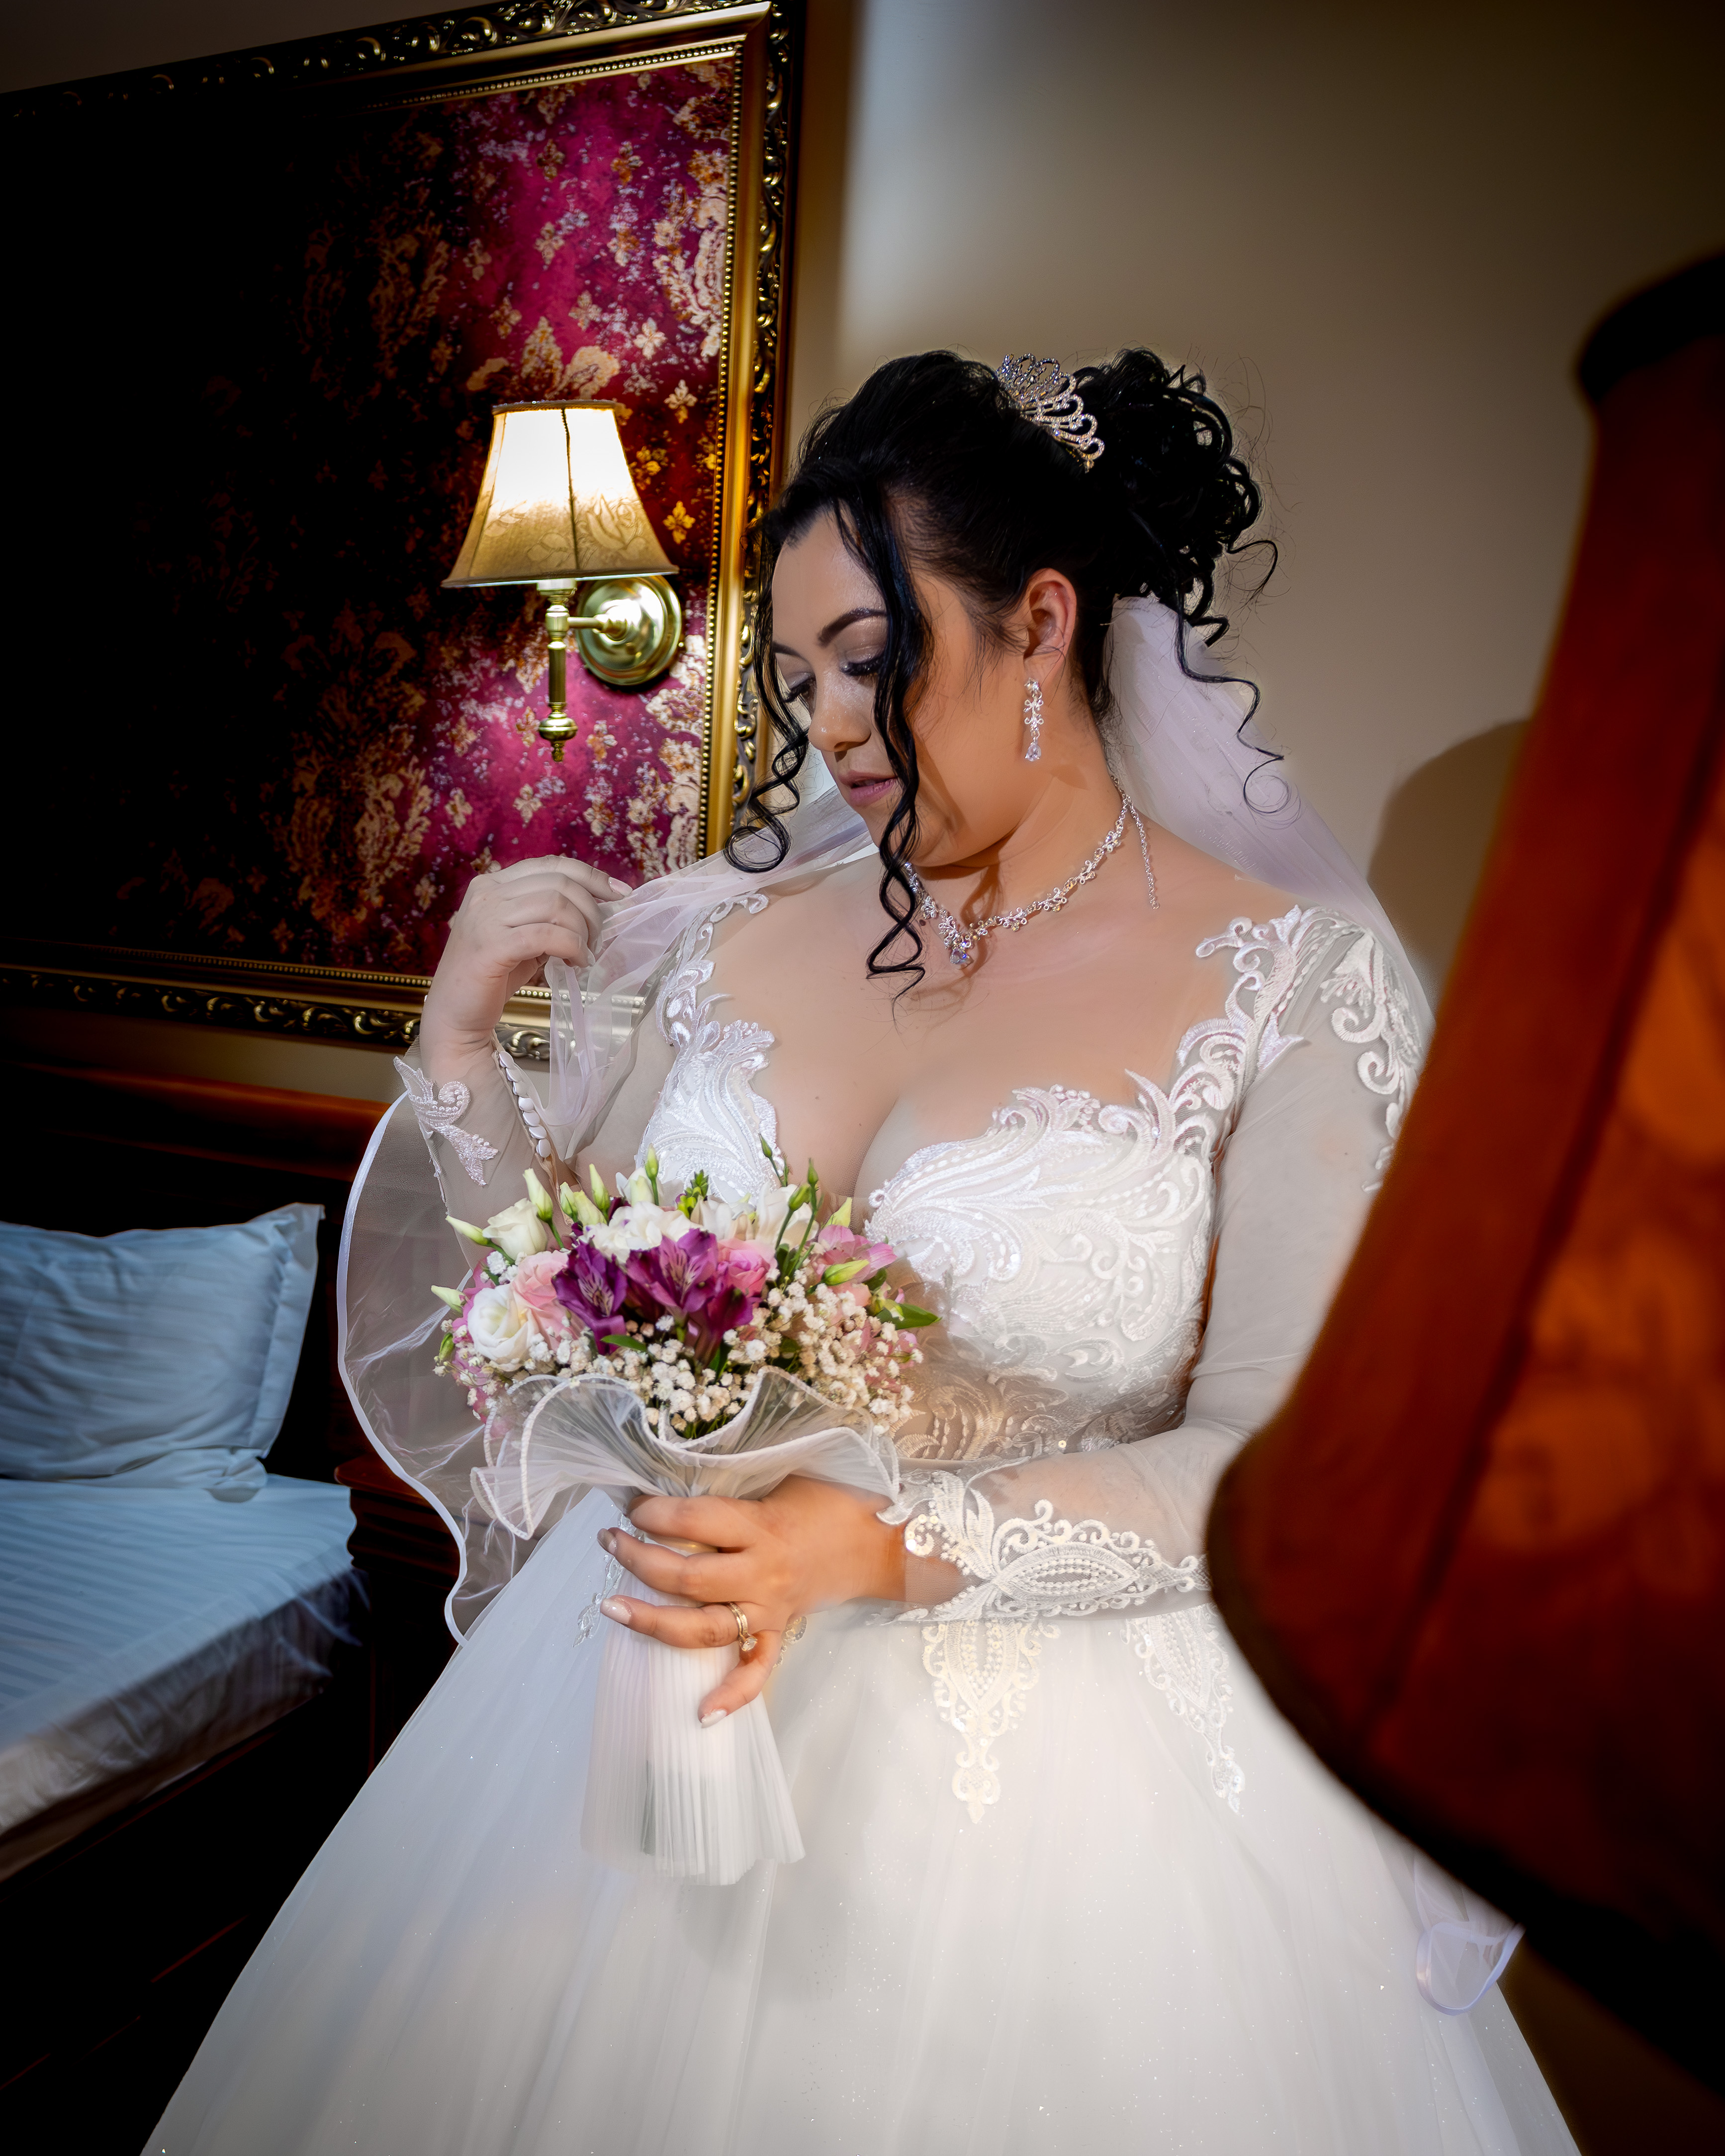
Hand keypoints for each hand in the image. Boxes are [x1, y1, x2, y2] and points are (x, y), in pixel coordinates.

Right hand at [420, 854, 629, 1076]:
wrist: (454, 1016)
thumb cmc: (492, 976)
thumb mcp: (522, 935)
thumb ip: (547, 915)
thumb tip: (599, 906)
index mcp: (493, 883)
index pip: (552, 865)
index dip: (591, 876)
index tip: (620, 893)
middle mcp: (486, 893)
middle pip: (560, 883)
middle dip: (591, 911)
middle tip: (596, 940)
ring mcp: (485, 917)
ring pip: (556, 905)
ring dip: (582, 932)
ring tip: (583, 956)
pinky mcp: (491, 946)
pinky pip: (547, 935)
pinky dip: (571, 948)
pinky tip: (576, 964)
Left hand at [597, 1476, 907, 1721]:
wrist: (879, 1544)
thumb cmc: (829, 1501)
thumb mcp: (787, 1474)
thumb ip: (737, 1478)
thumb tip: (675, 1471)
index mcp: (762, 1527)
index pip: (695, 1520)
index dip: (654, 1513)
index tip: (631, 1505)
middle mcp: (762, 1573)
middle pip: (687, 1577)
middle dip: (637, 1559)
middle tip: (608, 1540)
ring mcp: (769, 1610)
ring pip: (703, 1628)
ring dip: (653, 1621)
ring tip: (611, 1607)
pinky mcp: (779, 1633)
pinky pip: (756, 1672)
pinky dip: (731, 1696)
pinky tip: (701, 1714)